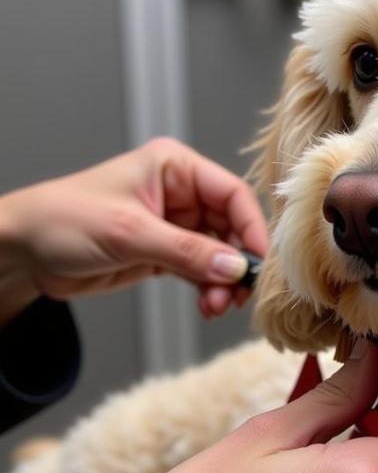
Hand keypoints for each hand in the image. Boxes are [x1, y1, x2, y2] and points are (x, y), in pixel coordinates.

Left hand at [0, 137, 267, 324]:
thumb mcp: (129, 233)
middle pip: (231, 226)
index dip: (251, 227)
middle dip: (236, 262)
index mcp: (176, 167)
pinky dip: (209, 289)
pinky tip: (208, 305)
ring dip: (224, 281)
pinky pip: (202, 270)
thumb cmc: (62, 220)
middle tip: (239, 292)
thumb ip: (187, 252)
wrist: (20, 252)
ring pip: (220, 253)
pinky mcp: (166, 252)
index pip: (232, 193)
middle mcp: (181, 193)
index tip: (259, 261)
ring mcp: (175, 224)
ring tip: (217, 306)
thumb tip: (235, 269)